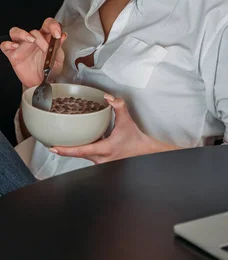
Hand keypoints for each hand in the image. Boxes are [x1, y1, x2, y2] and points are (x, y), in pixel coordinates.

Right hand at [0, 18, 66, 87]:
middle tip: (46, 48)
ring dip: (23, 33)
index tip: (57, 34)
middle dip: (41, 39)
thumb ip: (59, 47)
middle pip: (33, 30)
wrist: (41, 83)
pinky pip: (5, 45)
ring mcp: (21, 46)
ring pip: (16, 32)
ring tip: (31, 40)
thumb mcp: (58, 58)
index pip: (47, 25)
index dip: (53, 26)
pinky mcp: (13, 54)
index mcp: (45, 38)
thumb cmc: (49, 69)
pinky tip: (15, 46)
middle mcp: (32, 40)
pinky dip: (8, 44)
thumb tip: (63, 35)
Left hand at [50, 95, 180, 163]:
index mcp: (104, 149)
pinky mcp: (102, 161)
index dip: (65, 150)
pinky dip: (82, 149)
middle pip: (77, 154)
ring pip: (82, 156)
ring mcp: (101, 162)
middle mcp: (100, 159)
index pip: (80, 151)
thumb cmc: (135, 140)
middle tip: (52, 143)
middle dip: (65, 149)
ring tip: (61, 143)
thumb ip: (118, 106)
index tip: (53, 147)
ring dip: (73, 150)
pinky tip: (80, 142)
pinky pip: (88, 156)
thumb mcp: (127, 121)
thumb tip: (108, 98)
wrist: (144, 152)